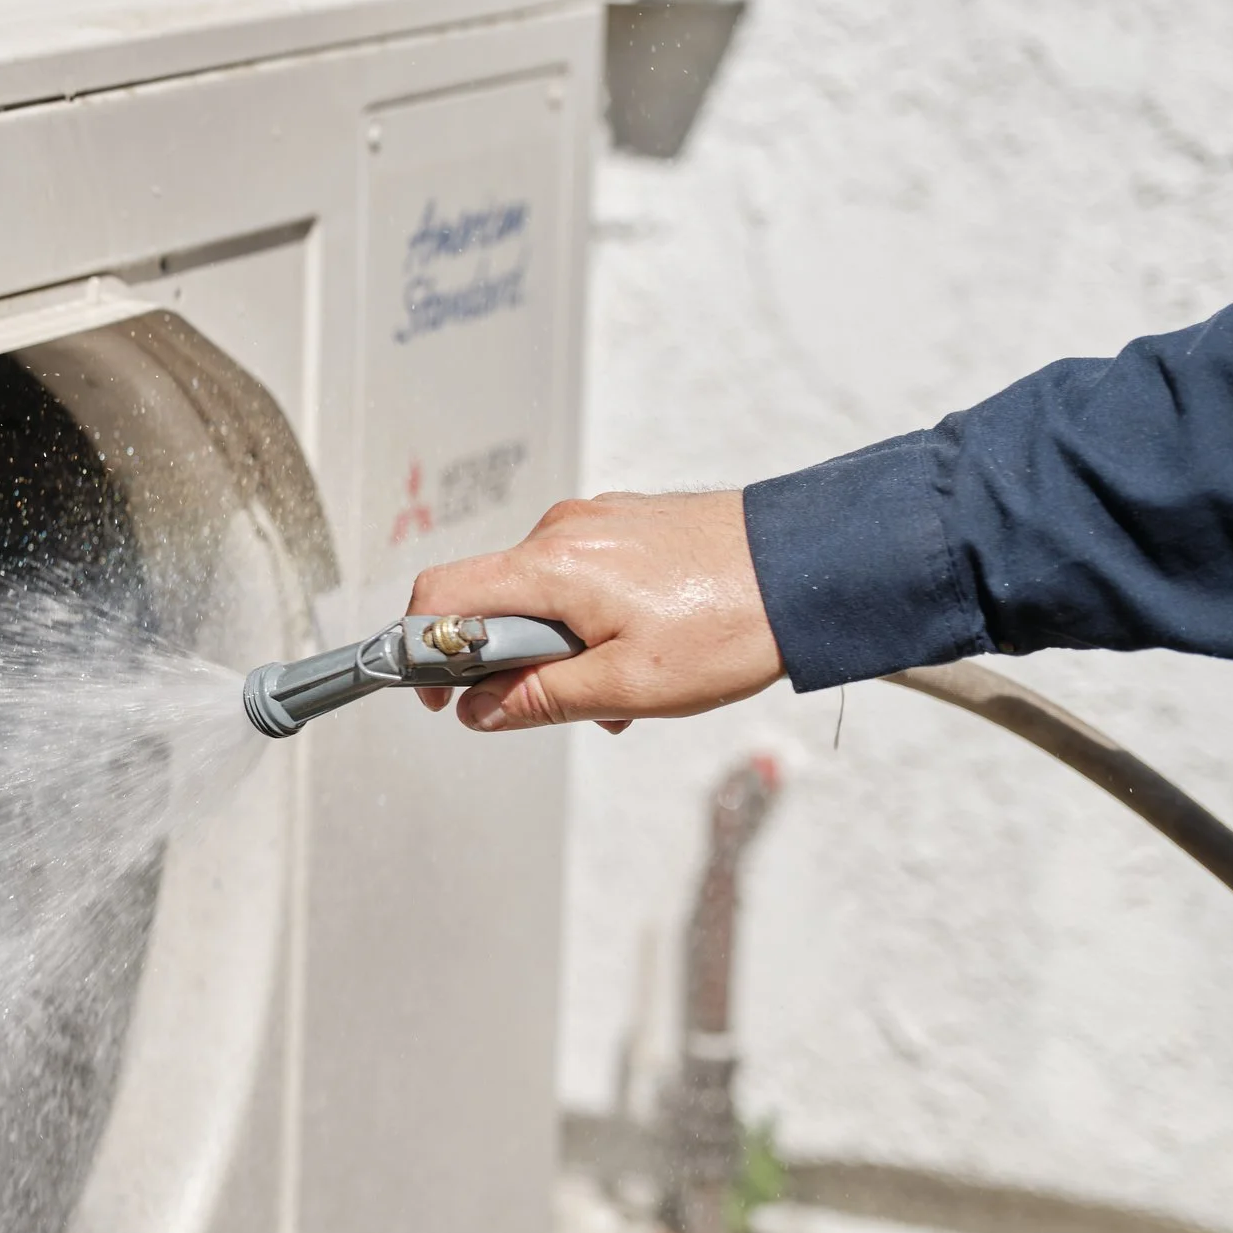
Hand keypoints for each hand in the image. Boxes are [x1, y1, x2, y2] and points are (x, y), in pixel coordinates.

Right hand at [405, 490, 782, 733]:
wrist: (811, 567)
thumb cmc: (728, 625)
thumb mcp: (629, 685)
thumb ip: (540, 698)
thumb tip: (476, 711)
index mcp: (550, 566)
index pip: (441, 596)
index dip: (421, 650)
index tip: (440, 698)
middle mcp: (562, 530)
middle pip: (494, 600)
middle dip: (514, 662)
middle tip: (570, 705)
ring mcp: (598, 521)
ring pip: (544, 594)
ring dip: (562, 648)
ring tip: (631, 689)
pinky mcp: (630, 523)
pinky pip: (582, 576)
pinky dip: (594, 621)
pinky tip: (648, 653)